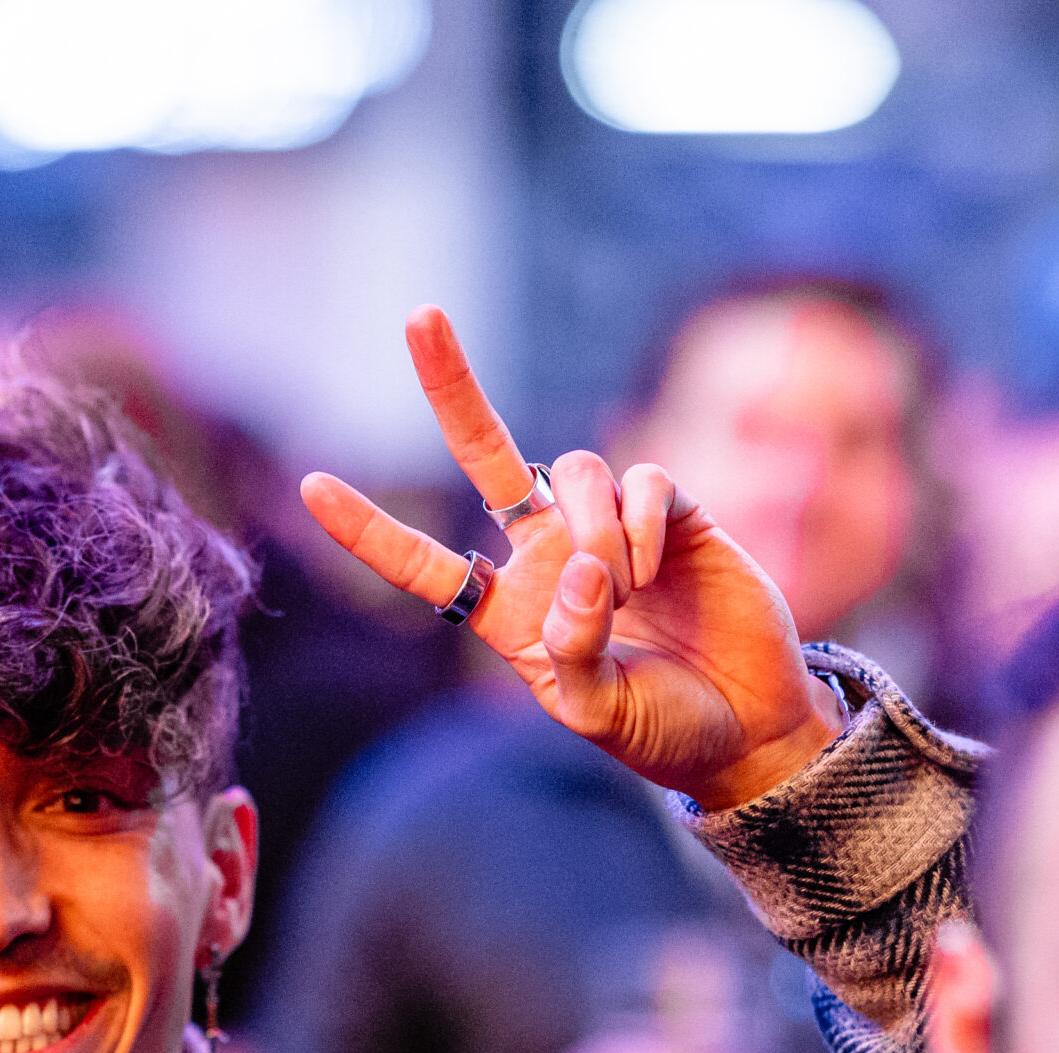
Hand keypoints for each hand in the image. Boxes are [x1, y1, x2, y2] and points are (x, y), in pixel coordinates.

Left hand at [303, 306, 845, 810]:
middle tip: (419, 314)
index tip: (311, 488)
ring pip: (574, 471)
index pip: (424, 568)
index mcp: (508, 616)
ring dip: (595, 531)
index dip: (370, 532)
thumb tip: (578, 569)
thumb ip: (572, 651)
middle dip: (454, 389)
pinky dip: (642, 523)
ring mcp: (605, 528)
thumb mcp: (597, 714)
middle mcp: (546, 559)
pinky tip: (661, 568)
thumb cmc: (661, 731)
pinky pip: (639, 479)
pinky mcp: (670, 510)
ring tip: (627, 590)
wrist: (747, 726)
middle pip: (487, 458)